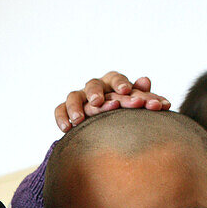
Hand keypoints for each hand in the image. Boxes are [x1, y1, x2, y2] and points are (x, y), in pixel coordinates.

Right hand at [54, 71, 169, 131]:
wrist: (113, 126)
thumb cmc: (128, 110)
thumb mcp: (136, 102)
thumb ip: (141, 93)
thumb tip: (146, 80)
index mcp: (113, 82)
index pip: (115, 78)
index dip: (119, 84)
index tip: (125, 91)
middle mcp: (95, 87)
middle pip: (92, 85)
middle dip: (95, 93)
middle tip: (97, 102)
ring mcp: (80, 98)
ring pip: (73, 96)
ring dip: (75, 107)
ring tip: (79, 120)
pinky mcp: (67, 110)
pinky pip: (60, 110)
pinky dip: (61, 117)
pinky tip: (66, 129)